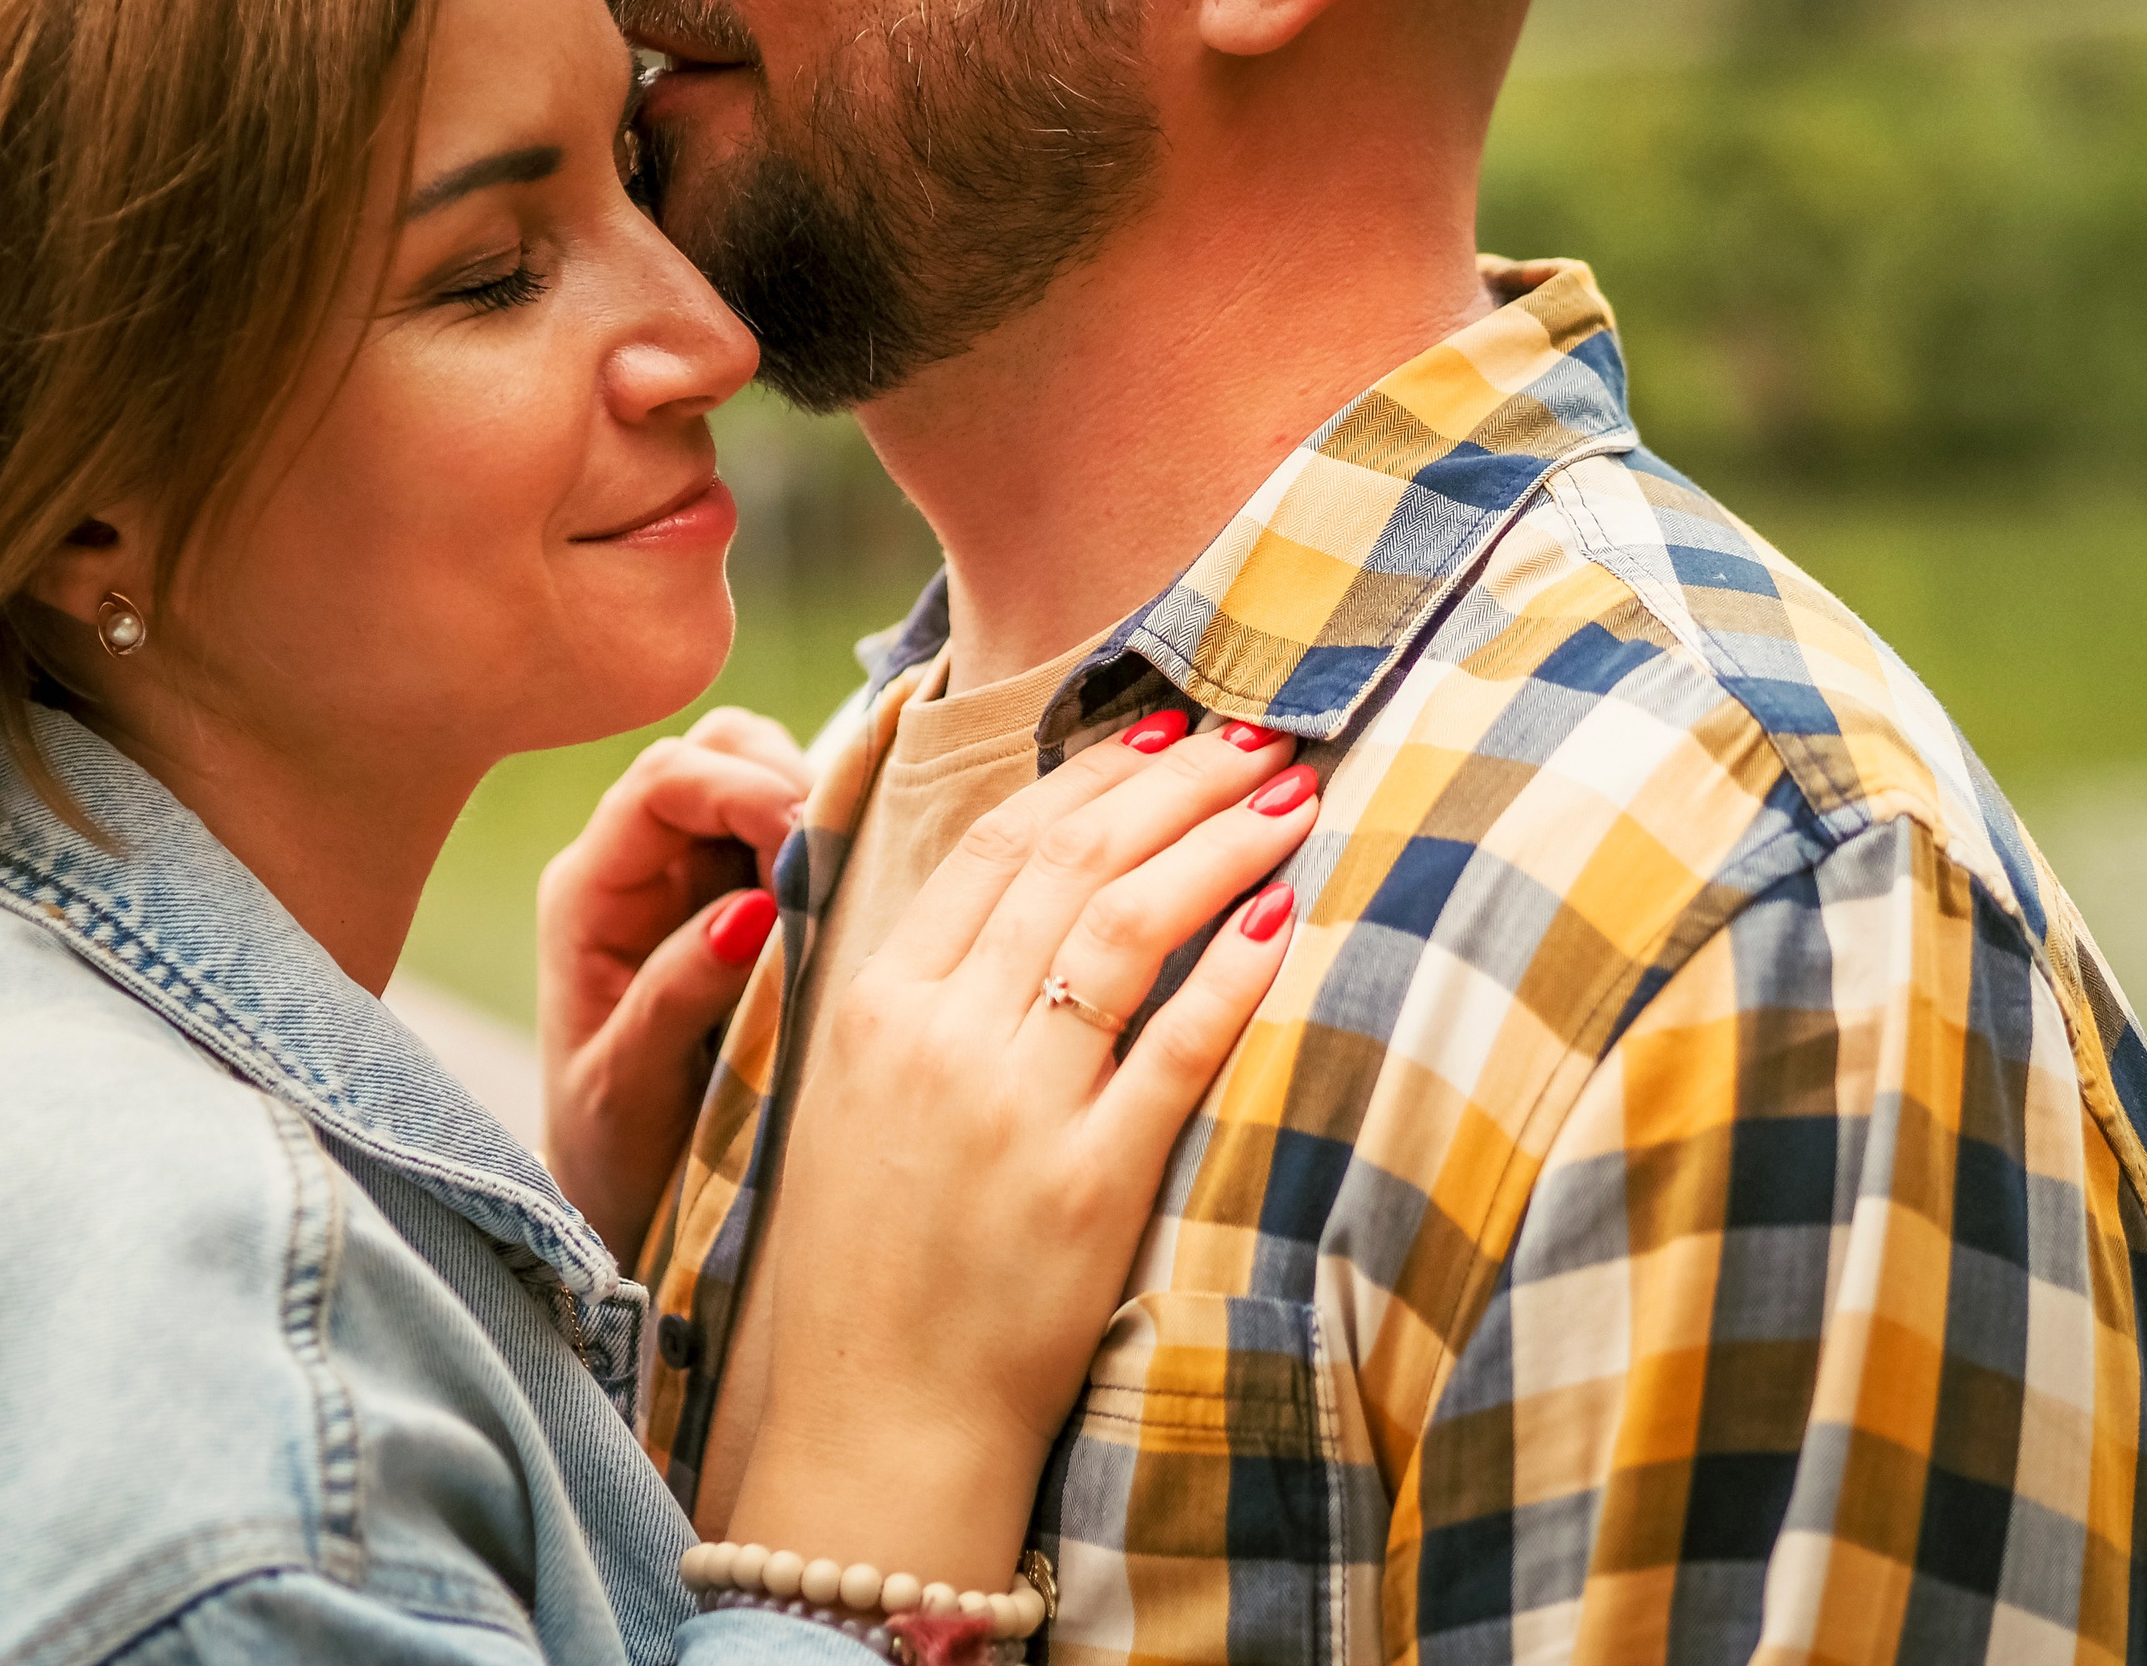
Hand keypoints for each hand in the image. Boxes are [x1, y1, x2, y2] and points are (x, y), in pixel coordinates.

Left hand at [538, 709, 810, 1259]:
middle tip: (838, 859)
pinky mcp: (741, 904)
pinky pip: (792, 837)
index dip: (744, 790)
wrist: (621, 1213)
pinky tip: (852, 897)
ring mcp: (691, 881)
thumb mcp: (629, 1090)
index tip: (809, 842)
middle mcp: (635, 868)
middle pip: (715, 752)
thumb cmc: (612, 1159)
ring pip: (761, 777)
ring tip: (847, 883)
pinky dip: (831, 845)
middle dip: (784, 779)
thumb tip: (751, 910)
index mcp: (590, 893)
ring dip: (813, 808)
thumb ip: (678, 995)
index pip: (665, 782)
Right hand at [730, 719, 1318, 1590]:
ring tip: (1288, 796)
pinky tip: (1287, 913)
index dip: (1092, 770)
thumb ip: (925, 988)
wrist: (879, 1419)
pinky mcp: (1085, 1189)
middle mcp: (935, 1037)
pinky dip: (1233, 971)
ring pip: (1123, 926)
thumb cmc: (875, 1256)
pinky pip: (1175, 1049)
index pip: (996, 842)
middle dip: (1176, 780)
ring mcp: (1009, 1110)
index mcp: (874, 1002)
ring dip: (1216, 843)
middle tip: (1256, 734)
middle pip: (1070, 858)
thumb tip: (1021, 884)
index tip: (1164, 728)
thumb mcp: (858, 1096)